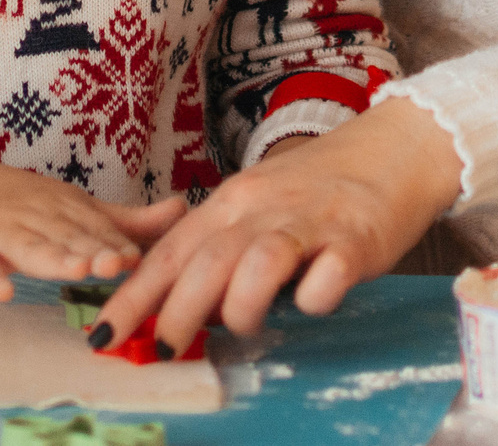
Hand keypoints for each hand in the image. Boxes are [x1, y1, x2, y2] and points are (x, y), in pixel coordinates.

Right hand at [0, 153, 186, 303]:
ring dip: (50, 258)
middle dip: (90, 250)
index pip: (93, 228)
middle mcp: (36, 217)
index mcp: (65, 209)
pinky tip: (1, 293)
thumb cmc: (24, 207)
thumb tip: (184, 210)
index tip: (138, 259)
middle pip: (64, 237)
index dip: (114, 243)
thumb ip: (126, 220)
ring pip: (27, 246)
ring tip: (74, 271)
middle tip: (115, 264)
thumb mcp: (76, 210)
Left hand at [89, 96, 462, 354]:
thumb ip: (220, 244)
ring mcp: (309, 223)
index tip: (103, 332)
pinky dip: (313, 298)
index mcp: (232, 201)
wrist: (394, 147)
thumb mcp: (257, 203)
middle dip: (177, 312)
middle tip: (165, 349)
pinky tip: (312, 301)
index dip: (133, 294)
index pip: (171, 251)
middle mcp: (263, 208)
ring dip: (241, 306)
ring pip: (258, 264)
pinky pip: (326, 277)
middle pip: (206, 261)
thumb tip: (176, 302)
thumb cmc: (319, 186)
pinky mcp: (355, 241)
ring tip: (246, 325)